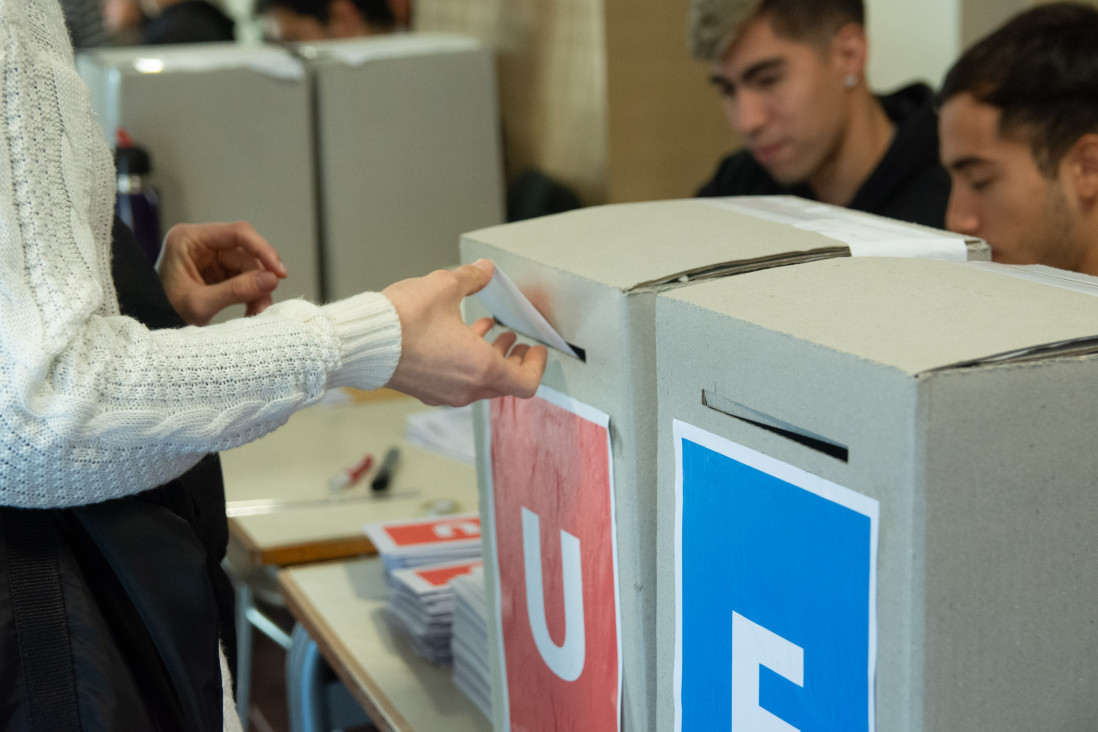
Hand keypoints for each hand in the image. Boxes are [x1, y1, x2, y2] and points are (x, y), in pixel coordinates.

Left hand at [156, 221, 287, 325]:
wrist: (147, 325)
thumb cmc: (162, 311)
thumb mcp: (200, 303)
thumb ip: (236, 291)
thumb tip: (272, 280)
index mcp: (189, 239)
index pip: (237, 233)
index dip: (263, 250)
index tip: (279, 273)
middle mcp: (201, 244)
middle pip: (245, 253)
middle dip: (259, 279)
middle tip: (266, 302)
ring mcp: (209, 258)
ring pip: (248, 268)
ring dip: (257, 290)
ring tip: (256, 312)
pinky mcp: (215, 273)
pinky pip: (242, 279)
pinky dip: (250, 295)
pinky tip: (250, 311)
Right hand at [382, 259, 547, 405]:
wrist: (359, 343)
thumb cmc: (402, 321)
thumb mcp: (444, 287)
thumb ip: (471, 278)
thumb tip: (485, 270)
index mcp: (480, 368)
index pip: (525, 383)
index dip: (536, 366)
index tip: (537, 350)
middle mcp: (465, 388)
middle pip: (504, 384)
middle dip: (514, 359)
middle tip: (518, 341)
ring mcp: (444, 393)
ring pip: (479, 382)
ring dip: (489, 358)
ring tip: (492, 331)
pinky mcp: (425, 390)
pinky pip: (458, 381)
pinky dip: (467, 362)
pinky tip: (459, 335)